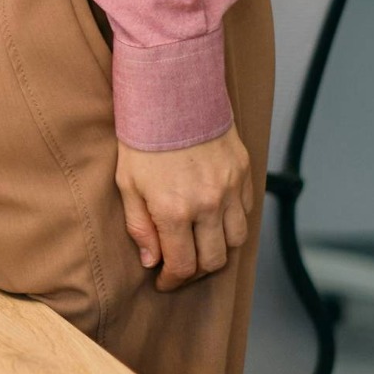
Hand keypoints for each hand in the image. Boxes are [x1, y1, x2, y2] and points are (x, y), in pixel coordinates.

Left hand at [114, 128, 252, 290]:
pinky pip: (246, 213)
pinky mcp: (244, 174)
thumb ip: (140, 226)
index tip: (164, 282)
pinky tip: (214, 219)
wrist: (172, 92)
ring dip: (218, 250)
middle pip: (214, 260)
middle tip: (181, 266)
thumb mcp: (127, 182)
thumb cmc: (143, 136)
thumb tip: (151, 261)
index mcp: (174, 210)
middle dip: (196, 271)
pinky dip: (232, 223)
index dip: (172, 281)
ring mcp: (231, 190)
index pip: (182, 265)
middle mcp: (208, 205)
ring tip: (199, 245)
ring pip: (236, 241)